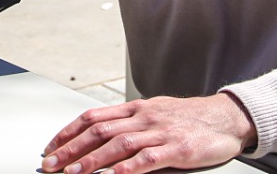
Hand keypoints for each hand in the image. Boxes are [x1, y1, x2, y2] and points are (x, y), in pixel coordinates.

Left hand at [40, 93, 255, 173]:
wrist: (226, 117)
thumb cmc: (187, 119)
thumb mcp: (153, 114)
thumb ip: (128, 125)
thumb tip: (97, 138)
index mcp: (135, 108)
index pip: (93, 118)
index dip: (68, 132)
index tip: (50, 148)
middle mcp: (143, 117)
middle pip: (99, 131)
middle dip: (71, 149)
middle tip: (51, 165)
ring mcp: (160, 132)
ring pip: (120, 144)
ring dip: (93, 160)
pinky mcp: (178, 148)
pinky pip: (150, 158)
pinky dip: (130, 167)